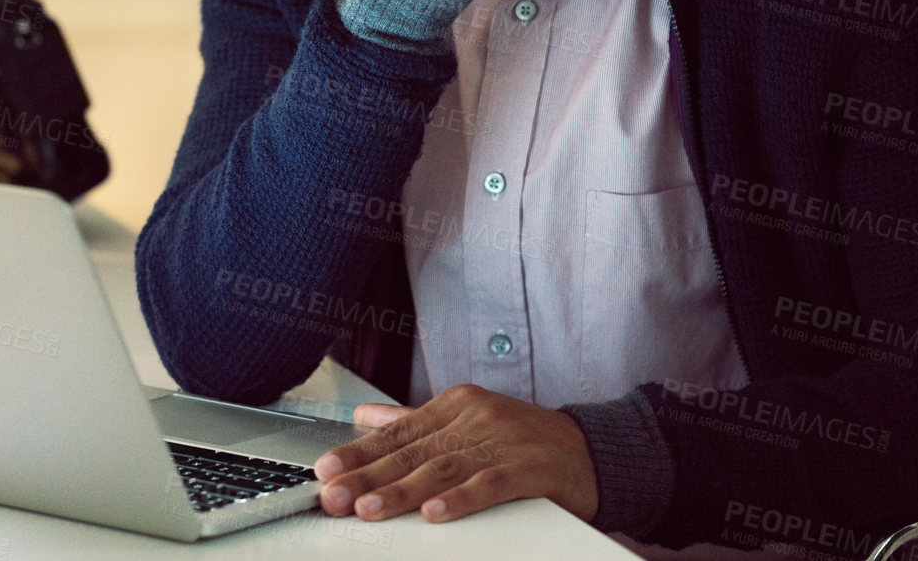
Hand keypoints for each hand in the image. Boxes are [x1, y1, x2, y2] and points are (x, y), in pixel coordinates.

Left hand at [313, 383, 599, 524]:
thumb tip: (364, 416)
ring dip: (403, 490)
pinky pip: (489, 484)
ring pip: (443, 467)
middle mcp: (476, 417)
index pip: (398, 430)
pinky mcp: (529, 467)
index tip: (326, 470)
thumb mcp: (466, 421)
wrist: (592, 451)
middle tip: (333, 494)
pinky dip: (461, 499)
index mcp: (456, 405)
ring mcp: (503, 440)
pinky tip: (435, 512)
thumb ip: (414, 420)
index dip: (360, 452)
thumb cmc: (524, 440)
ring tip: (369, 508)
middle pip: (413, 450)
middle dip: (368, 475)